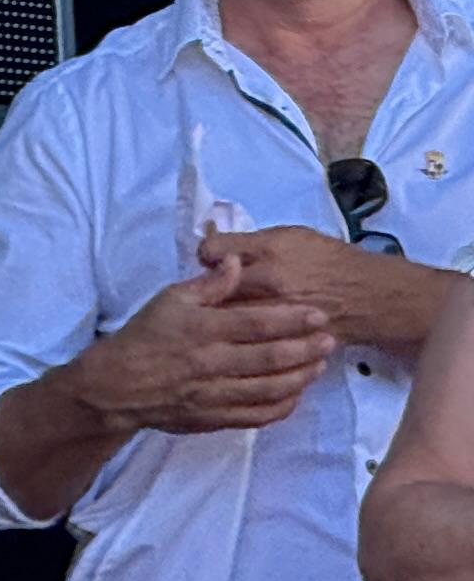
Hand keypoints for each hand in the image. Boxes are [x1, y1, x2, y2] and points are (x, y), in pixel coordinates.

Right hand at [79, 250, 335, 436]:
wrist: (117, 386)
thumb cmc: (144, 336)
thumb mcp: (168, 300)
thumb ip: (207, 285)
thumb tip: (236, 262)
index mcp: (200, 330)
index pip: (254, 323)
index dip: (290, 318)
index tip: (318, 314)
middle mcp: (211, 363)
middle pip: (269, 357)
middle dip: (305, 348)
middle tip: (330, 339)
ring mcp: (215, 394)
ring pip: (269, 388)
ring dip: (300, 376)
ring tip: (320, 364)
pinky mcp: (215, 418)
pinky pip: (257, 415)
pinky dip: (282, 406)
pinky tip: (296, 394)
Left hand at [203, 223, 453, 355]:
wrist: (373, 295)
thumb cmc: (331, 260)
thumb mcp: (292, 236)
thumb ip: (252, 242)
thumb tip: (217, 249)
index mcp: (270, 251)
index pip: (212, 251)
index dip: (207, 255)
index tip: (211, 261)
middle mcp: (270, 281)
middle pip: (214, 289)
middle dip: (208, 291)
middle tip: (213, 292)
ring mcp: (278, 313)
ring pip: (229, 319)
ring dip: (221, 318)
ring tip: (225, 315)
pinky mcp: (288, 339)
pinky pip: (253, 343)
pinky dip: (243, 341)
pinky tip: (242, 337)